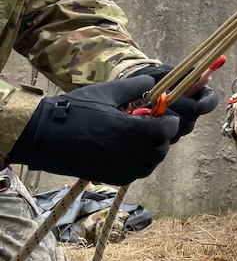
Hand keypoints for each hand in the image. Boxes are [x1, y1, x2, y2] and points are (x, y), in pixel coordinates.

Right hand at [7, 76, 179, 185]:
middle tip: (152, 125)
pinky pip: (136, 173)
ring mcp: (121, 168)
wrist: (43, 136)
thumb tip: (153, 82)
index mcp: (132, 131)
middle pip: (162, 148)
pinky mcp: (111, 178)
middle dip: (161, 137)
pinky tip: (128, 151)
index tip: (165, 116)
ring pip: (151, 163)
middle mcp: (131, 153)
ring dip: (152, 151)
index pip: (168, 130)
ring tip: (140, 138)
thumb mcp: (106, 92)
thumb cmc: (74, 111)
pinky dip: (139, 163)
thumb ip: (133, 87)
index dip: (170, 122)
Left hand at [131, 64, 219, 140]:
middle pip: (194, 116)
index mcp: (198, 92)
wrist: (136, 90)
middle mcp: (193, 110)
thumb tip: (199, 76)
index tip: (198, 106)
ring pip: (182, 127)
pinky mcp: (171, 135)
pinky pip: (170, 136)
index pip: (211, 99)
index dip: (207, 104)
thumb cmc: (154, 78)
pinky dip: (159, 127)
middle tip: (163, 102)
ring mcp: (183, 124)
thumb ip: (181, 74)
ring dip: (167, 117)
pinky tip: (150, 118)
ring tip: (152, 108)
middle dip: (179, 109)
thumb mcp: (167, 72)